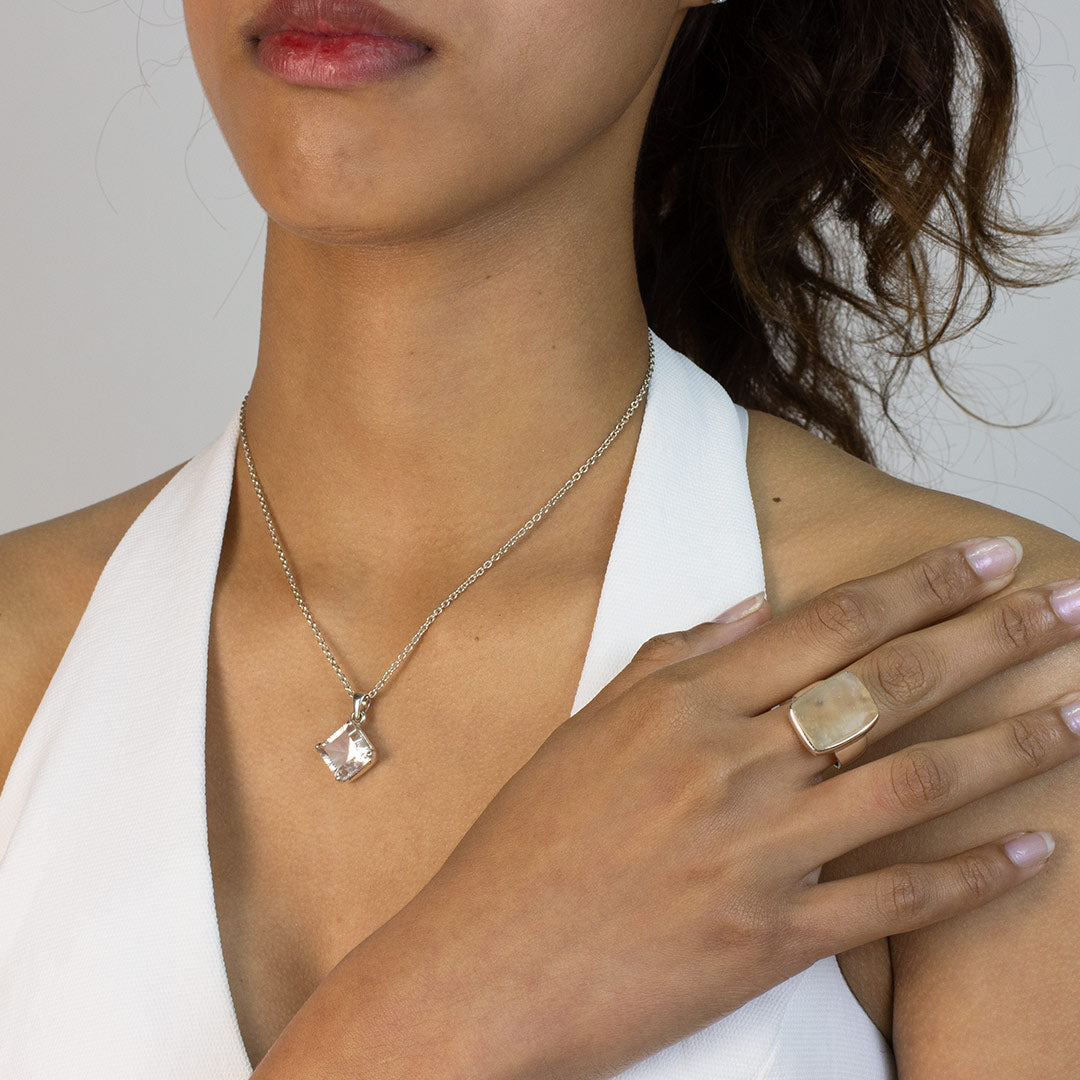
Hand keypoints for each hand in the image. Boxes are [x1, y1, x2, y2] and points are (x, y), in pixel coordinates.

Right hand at [313, 536, 1079, 1079]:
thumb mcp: (588, 726)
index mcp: (683, 705)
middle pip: (888, 685)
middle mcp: (731, 765)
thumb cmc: (526, 843)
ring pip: (913, 783)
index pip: (829, 626)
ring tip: (1076, 709)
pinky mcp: (773, 939)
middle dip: (990, 637)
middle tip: (1066, 604)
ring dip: (1008, 743)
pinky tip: (1035, 848)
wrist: (487, 966)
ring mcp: (758, 853)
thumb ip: (676, 659)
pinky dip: (974, 875)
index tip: (984, 561)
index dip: (919, 586)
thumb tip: (756, 609)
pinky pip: (896, 901)